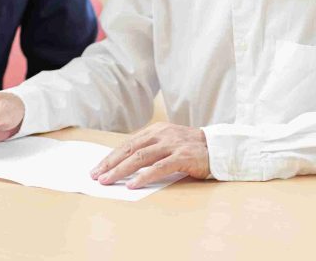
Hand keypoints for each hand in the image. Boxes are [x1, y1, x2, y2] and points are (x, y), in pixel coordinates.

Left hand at [90, 122, 209, 188]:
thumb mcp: (168, 143)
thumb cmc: (190, 149)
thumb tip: (125, 165)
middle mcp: (161, 135)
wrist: (219, 148)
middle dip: (111, 163)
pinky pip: (160, 167)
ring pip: (141, 157)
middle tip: (97, 176)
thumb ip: (151, 150)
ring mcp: (172, 145)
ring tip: (109, 180)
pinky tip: (133, 184)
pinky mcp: (183, 156)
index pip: (128, 144)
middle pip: (130, 149)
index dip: (111, 157)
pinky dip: (145, 176)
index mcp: (155, 131)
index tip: (98, 168)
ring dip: (122, 170)